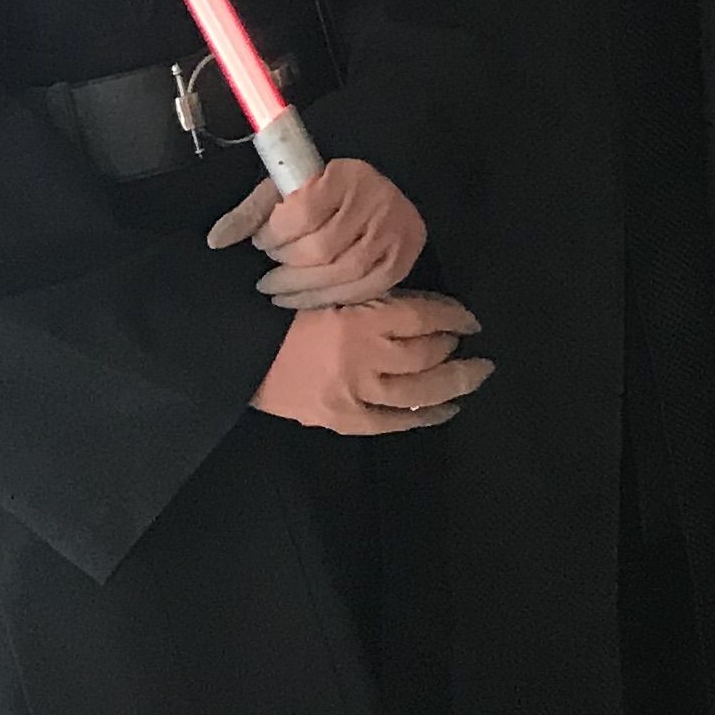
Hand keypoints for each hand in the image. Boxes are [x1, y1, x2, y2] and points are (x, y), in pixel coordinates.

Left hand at [207, 156, 425, 305]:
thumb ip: (252, 212)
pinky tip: (299, 297)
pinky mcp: (399, 261)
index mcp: (347, 175)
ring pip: (340, 274)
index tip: (260, 240)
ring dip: (299, 287)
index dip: (274, 234)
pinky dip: (324, 299)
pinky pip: (359, 290)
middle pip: (322, 249)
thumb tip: (216, 240)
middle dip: (286, 263)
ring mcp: (394, 234)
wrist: (378, 197)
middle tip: (270, 263)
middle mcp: (377, 201)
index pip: (304, 212)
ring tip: (276, 286)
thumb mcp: (288, 189)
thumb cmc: (325, 192)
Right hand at [253, 291, 486, 432]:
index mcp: (360, 319)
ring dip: (455, 381)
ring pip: (420, 391)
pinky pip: (395, 422)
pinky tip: (447, 408)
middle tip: (470, 344)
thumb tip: (423, 311)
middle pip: (427, 354)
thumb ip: (376, 301)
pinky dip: (425, 416)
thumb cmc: (282, 314)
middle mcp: (364, 358)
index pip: (424, 317)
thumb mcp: (333, 292)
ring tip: (476, 374)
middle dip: (452, 347)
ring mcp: (355, 394)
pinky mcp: (343, 420)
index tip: (469, 318)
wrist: (238, 355)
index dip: (453, 317)